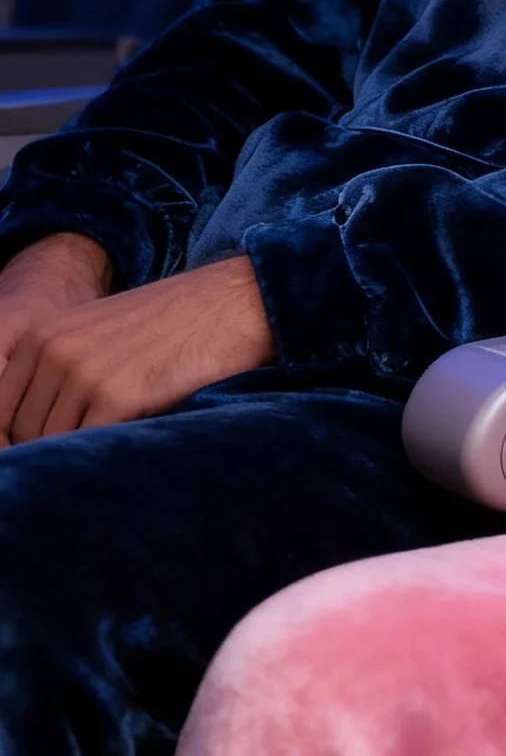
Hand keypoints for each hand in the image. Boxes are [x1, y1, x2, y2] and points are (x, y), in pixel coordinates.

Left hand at [0, 254, 276, 443]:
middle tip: (94, 444)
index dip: (16, 439)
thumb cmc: (171, 325)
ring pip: (56, 443)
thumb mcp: (96, 334)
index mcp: (40, 335)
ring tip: (118, 440)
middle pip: (24, 432)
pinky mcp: (120, 395)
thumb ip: (55, 372)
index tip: (44, 451)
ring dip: (83, 451)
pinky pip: (92, 446)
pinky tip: (136, 437)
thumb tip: (26, 436)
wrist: (233, 303)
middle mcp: (54, 351)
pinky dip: (109, 452)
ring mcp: (85, 373)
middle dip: (52, 446)